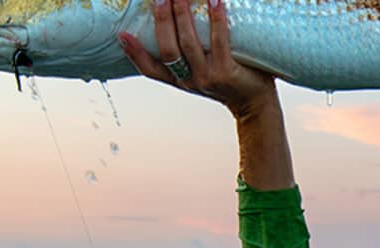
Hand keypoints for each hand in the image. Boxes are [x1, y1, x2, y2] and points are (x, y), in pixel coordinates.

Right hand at [118, 0, 275, 118]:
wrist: (257, 106)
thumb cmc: (233, 81)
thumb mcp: (205, 72)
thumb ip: (192, 54)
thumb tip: (180, 18)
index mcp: (180, 80)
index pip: (150, 69)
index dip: (135, 53)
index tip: (122, 35)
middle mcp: (190, 80)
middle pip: (168, 49)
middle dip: (161, 21)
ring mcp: (208, 77)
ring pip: (188, 44)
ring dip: (182, 16)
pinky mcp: (227, 73)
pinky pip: (219, 41)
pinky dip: (216, 19)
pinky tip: (215, 0)